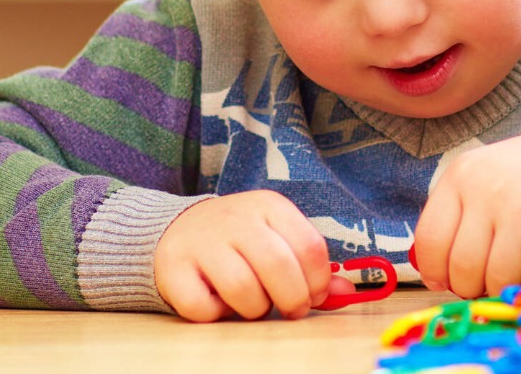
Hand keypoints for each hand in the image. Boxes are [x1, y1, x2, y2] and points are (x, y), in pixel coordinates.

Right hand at [154, 190, 353, 321]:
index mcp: (270, 206)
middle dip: (293, 300)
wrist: (180, 227)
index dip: (318, 281)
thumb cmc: (242, 240)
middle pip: (279, 267)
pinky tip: (218, 301)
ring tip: (252, 302)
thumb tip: (346, 294)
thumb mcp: (279, 239)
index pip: (310, 246)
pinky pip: (204, 308)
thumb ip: (311, 266)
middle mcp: (237, 218)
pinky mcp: (174, 267)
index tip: (313, 295)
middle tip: (290, 309)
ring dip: (254, 308)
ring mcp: (203, 241)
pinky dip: (216, 314)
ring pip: (243, 289)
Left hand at [412, 132, 520, 298]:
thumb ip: (450, 219)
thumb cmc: (516, 179)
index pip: (430, 239)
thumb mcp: (475, 180)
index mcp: (462, 177)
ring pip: (497, 280)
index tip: (441, 279)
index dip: (433, 270)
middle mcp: (490, 192)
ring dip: (499, 288)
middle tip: (478, 283)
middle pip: (463, 266)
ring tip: (506, 274)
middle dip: (467, 286)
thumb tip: (434, 275)